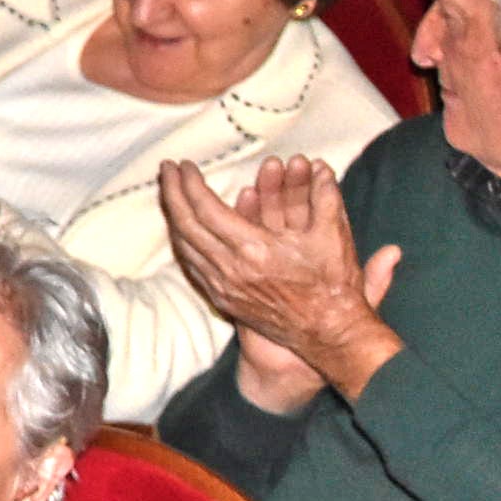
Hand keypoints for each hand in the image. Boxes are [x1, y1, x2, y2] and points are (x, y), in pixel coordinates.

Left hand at [160, 157, 402, 408]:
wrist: (330, 335)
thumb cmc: (333, 286)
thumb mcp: (333, 237)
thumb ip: (325, 197)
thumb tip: (321, 165)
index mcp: (253, 250)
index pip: (205, 208)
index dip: (191, 183)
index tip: (185, 164)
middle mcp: (231, 270)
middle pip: (185, 225)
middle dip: (172, 193)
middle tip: (167, 169)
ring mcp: (224, 288)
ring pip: (184, 247)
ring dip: (174, 216)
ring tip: (171, 192)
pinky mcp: (225, 301)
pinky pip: (193, 267)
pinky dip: (184, 242)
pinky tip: (183, 228)